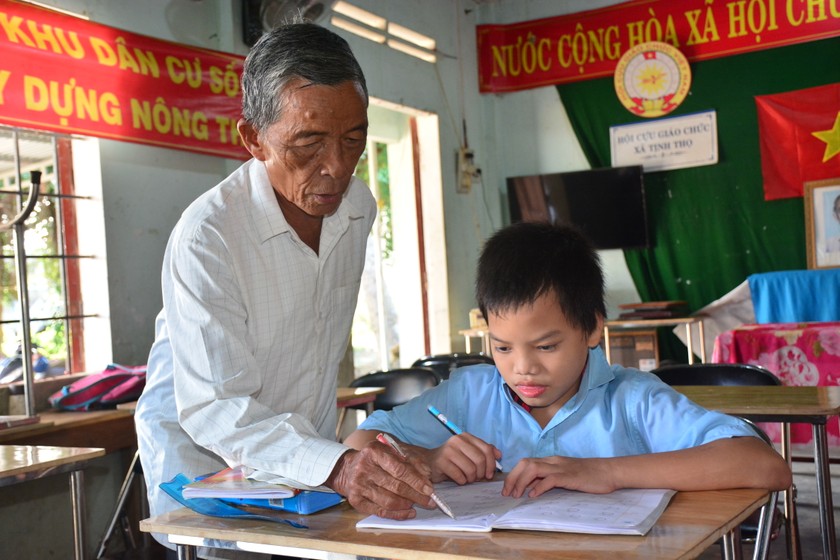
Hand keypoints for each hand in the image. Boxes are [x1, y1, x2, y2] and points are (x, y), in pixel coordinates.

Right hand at [325, 443, 435, 519]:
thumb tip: (426, 475)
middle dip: (416, 495)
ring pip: (389, 501)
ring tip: (417, 504)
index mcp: (373, 451)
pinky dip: (397, 514)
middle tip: (430, 501)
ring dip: (407, 504)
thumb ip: (409, 459)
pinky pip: (380, 511)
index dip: (416, 480)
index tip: (429, 488)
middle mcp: (364, 468)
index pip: (399, 469)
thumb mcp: (389, 451)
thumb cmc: (375, 460)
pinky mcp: (355, 500)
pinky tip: (408, 512)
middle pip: (396, 486)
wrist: (347, 469)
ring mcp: (358, 485)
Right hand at [410, 433, 500, 484]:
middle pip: (480, 460)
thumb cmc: (452, 460)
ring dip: (471, 478)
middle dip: (481, 473)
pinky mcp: (441, 462)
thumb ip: (483, 451)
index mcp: (466, 436)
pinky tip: (459, 480)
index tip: (489, 474)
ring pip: (471, 469)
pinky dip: (462, 481)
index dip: (491, 464)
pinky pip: (460, 476)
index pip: (486, 449)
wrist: (429, 462)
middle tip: (477, 478)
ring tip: (467, 479)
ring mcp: (448, 451)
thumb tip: (499, 454)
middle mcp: (457, 440)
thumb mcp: (468, 453)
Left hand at [502, 456, 616, 497]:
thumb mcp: (565, 476)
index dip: (513, 475)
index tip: (507, 488)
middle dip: (513, 477)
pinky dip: (539, 487)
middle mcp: (553, 461)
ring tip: (516, 495)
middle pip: (525, 463)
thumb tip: (530, 488)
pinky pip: (550, 479)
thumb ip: (549, 479)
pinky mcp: (569, 476)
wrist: (608, 471)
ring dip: (521, 482)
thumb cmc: (588, 476)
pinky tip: (533, 496)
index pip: (526, 462)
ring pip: (533, 468)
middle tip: (507, 493)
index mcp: (551, 461)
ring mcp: (561, 467)